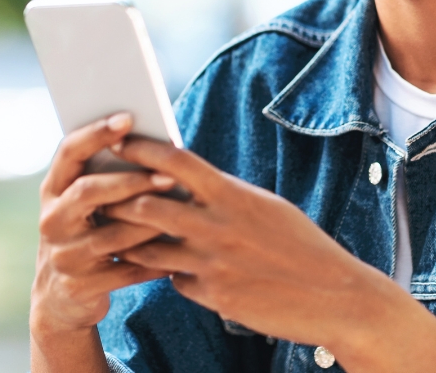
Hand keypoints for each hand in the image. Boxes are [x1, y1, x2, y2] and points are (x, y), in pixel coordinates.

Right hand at [31, 113, 173, 338]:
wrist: (60, 299)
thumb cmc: (86, 234)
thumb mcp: (82, 206)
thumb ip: (104, 177)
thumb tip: (154, 144)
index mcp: (52, 190)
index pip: (68, 152)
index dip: (96, 133)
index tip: (128, 117)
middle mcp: (52, 220)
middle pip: (88, 191)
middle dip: (132, 181)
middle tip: (169, 176)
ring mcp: (64, 255)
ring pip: (113, 234)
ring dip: (151, 224)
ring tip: (182, 212)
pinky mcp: (80, 285)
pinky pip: (127, 270)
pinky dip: (156, 261)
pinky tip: (179, 252)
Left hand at [105, 137, 435, 371]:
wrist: (337, 296)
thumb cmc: (302, 246)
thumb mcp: (266, 208)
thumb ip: (226, 195)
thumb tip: (193, 180)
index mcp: (233, 194)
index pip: (175, 162)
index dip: (140, 149)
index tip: (116, 140)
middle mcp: (218, 225)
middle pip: (147, 203)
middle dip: (119, 199)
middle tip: (98, 193)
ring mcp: (213, 262)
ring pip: (150, 246)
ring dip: (133, 241)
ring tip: (116, 234)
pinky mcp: (213, 296)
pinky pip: (173, 280)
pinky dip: (168, 273)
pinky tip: (168, 270)